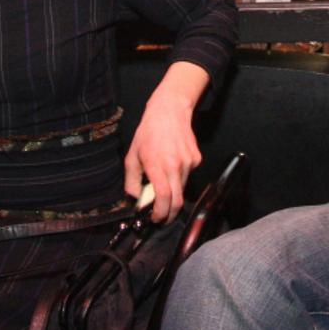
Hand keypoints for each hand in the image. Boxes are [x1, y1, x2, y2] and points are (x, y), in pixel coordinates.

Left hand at [124, 61, 207, 222]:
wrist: (170, 111)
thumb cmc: (149, 132)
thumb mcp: (132, 155)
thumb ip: (132, 180)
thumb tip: (136, 198)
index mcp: (157, 165)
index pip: (163, 197)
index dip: (160, 213)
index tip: (156, 218)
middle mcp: (175, 166)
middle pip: (178, 200)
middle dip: (170, 214)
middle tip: (162, 218)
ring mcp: (188, 163)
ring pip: (182, 188)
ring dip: (174, 193)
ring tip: (163, 184)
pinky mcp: (196, 159)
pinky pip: (188, 176)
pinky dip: (179, 178)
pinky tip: (173, 165)